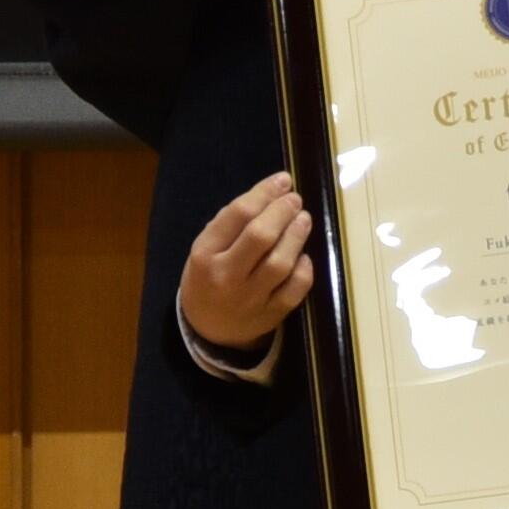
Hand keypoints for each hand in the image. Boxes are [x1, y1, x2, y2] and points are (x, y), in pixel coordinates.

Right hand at [178, 171, 314, 354]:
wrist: (208, 328)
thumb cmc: (209, 276)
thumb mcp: (206, 248)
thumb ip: (231, 223)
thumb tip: (271, 193)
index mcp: (205, 254)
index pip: (238, 215)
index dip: (265, 193)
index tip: (282, 180)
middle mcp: (226, 277)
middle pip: (260, 237)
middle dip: (283, 211)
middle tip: (295, 199)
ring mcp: (249, 299)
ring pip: (281, 263)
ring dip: (297, 235)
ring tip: (303, 219)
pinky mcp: (270, 315)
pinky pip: (295, 289)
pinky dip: (304, 268)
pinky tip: (303, 255)